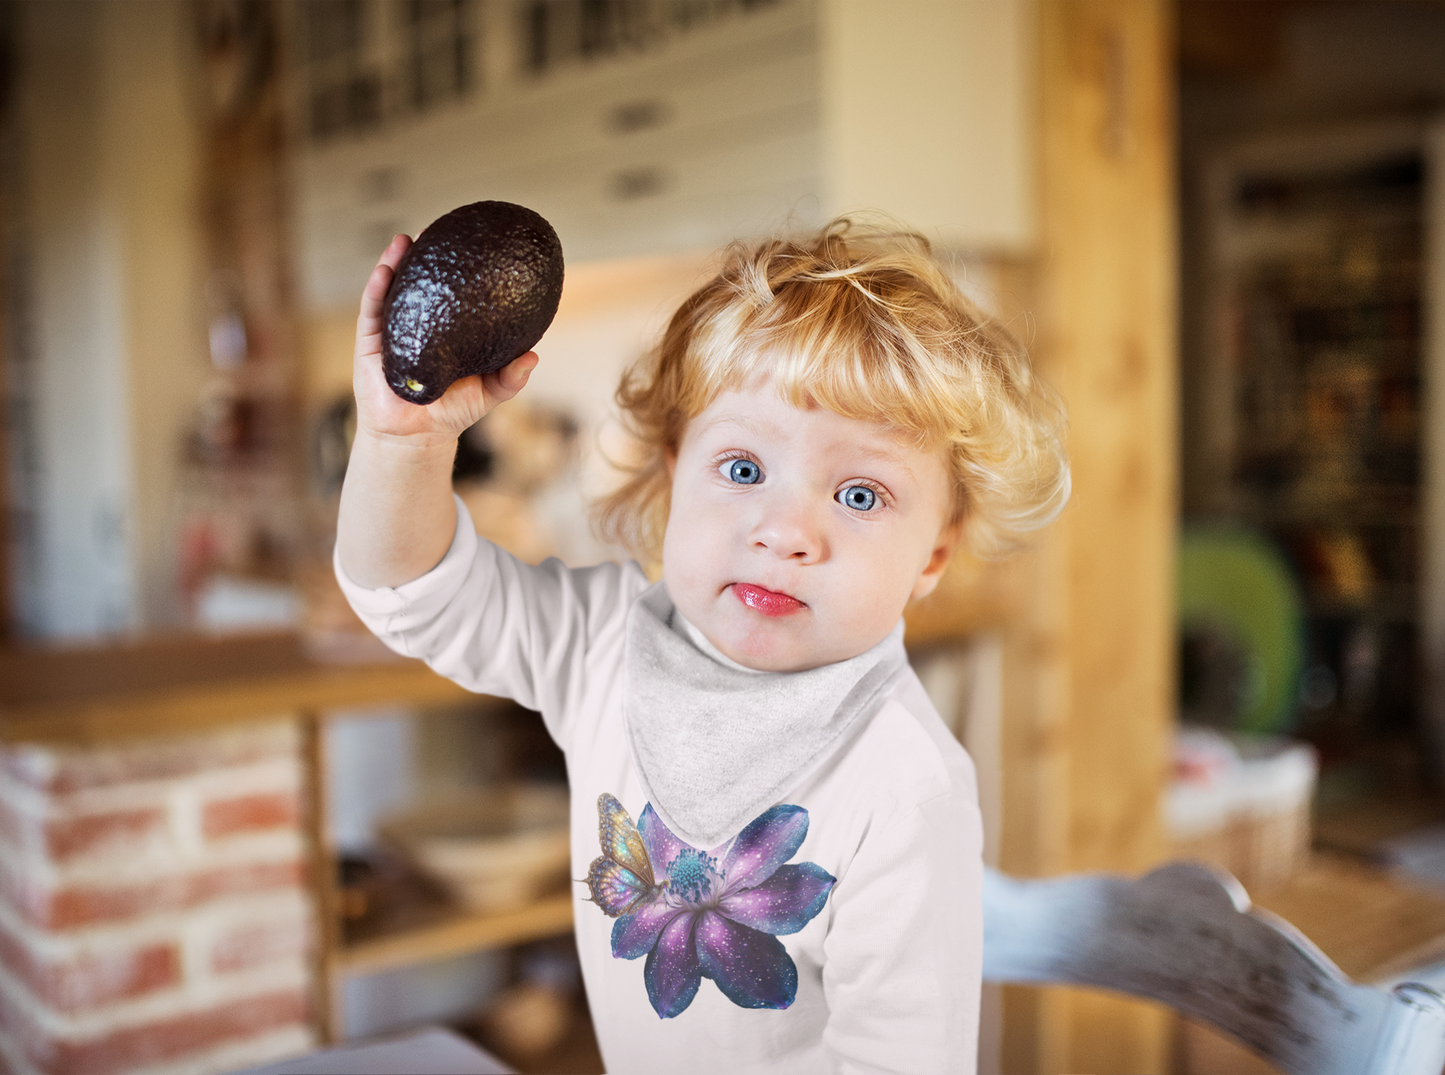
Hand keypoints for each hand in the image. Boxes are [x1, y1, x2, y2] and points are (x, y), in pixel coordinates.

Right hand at [352, 234, 539, 446]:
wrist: (415, 437)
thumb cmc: (452, 412)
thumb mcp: (488, 393)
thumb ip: (510, 377)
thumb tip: (533, 356)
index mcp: (443, 329)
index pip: (449, 292)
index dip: (456, 267)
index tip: (468, 242)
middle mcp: (417, 323)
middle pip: (418, 282)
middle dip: (424, 254)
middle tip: (437, 229)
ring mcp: (391, 330)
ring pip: (392, 289)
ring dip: (396, 261)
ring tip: (405, 239)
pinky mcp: (369, 343)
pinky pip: (372, 310)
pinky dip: (378, 287)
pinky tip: (386, 269)